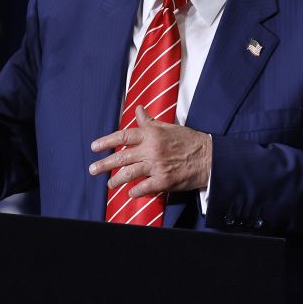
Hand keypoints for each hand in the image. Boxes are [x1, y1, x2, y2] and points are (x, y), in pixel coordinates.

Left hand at [88, 105, 211, 195]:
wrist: (209, 158)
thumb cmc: (189, 141)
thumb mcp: (169, 127)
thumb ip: (150, 122)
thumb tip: (138, 110)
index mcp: (152, 134)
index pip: (124, 136)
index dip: (106, 141)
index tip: (94, 147)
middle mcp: (152, 149)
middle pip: (122, 156)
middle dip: (104, 164)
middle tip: (93, 169)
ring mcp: (157, 166)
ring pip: (129, 173)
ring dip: (116, 179)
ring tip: (109, 183)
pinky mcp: (164, 180)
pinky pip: (144, 187)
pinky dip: (135, 191)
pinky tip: (130, 193)